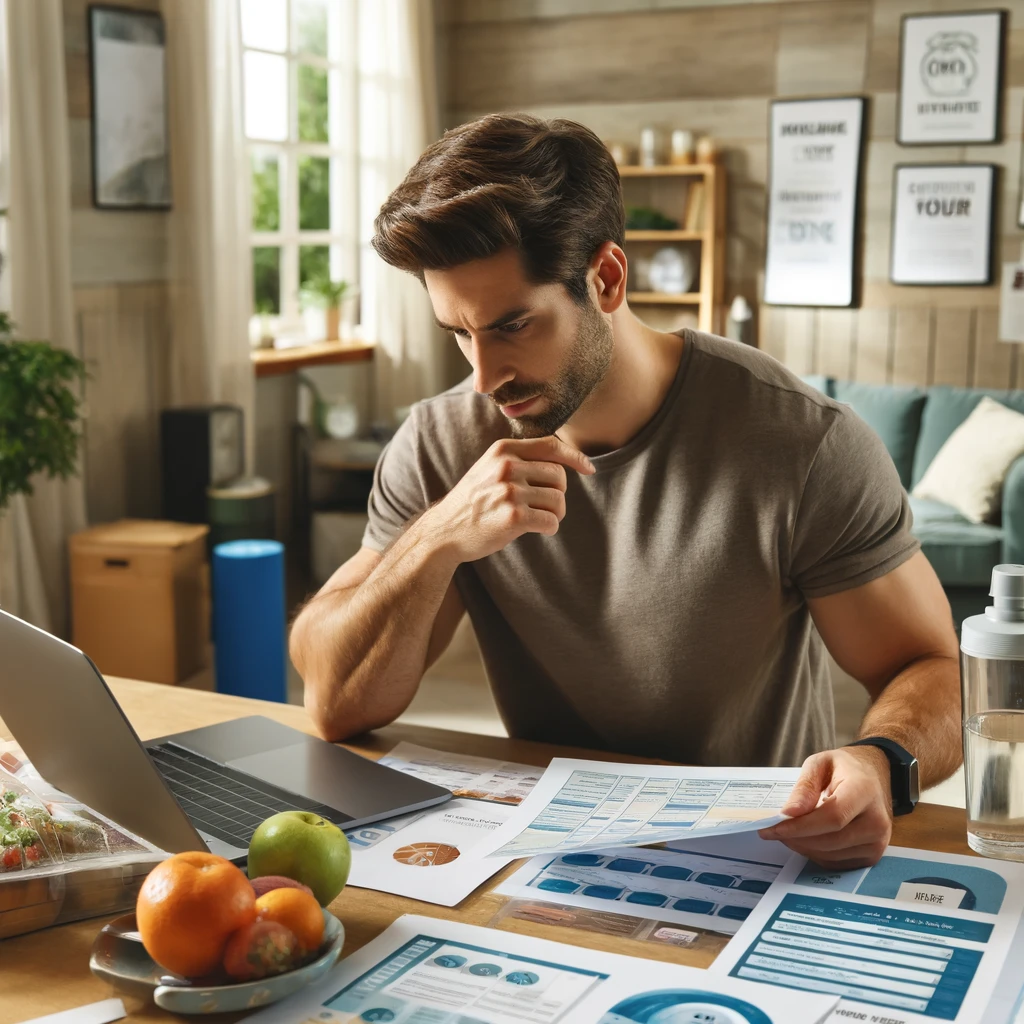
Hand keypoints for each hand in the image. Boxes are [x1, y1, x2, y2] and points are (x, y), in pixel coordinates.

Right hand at [423, 436, 594, 563]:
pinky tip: (538, 530)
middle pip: (559, 476)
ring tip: (539, 519)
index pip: (551, 446)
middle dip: (558, 493)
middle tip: (543, 506)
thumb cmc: (474, 501)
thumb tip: (565, 460)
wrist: (444, 530)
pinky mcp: (512, 518)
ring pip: (558, 500)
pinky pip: (551, 521)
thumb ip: (520, 459)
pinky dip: (550, 528)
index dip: (575, 457)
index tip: (589, 468)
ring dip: (555, 513)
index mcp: (503, 450)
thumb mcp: (490, 468)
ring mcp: (509, 492)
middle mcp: (506, 467)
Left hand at [758, 746, 892, 868]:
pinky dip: (816, 854)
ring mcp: (878, 842)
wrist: (874, 777)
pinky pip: (837, 863)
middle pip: (831, 840)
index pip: (833, 817)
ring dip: (803, 847)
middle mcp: (876, 820)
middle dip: (796, 838)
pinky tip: (805, 840)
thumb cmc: (845, 768)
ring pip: (831, 855)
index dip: (801, 826)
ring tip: (786, 833)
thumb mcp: (820, 763)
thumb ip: (804, 787)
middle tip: (772, 831)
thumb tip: (789, 813)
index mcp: (864, 791)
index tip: (773, 827)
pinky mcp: (872, 856)